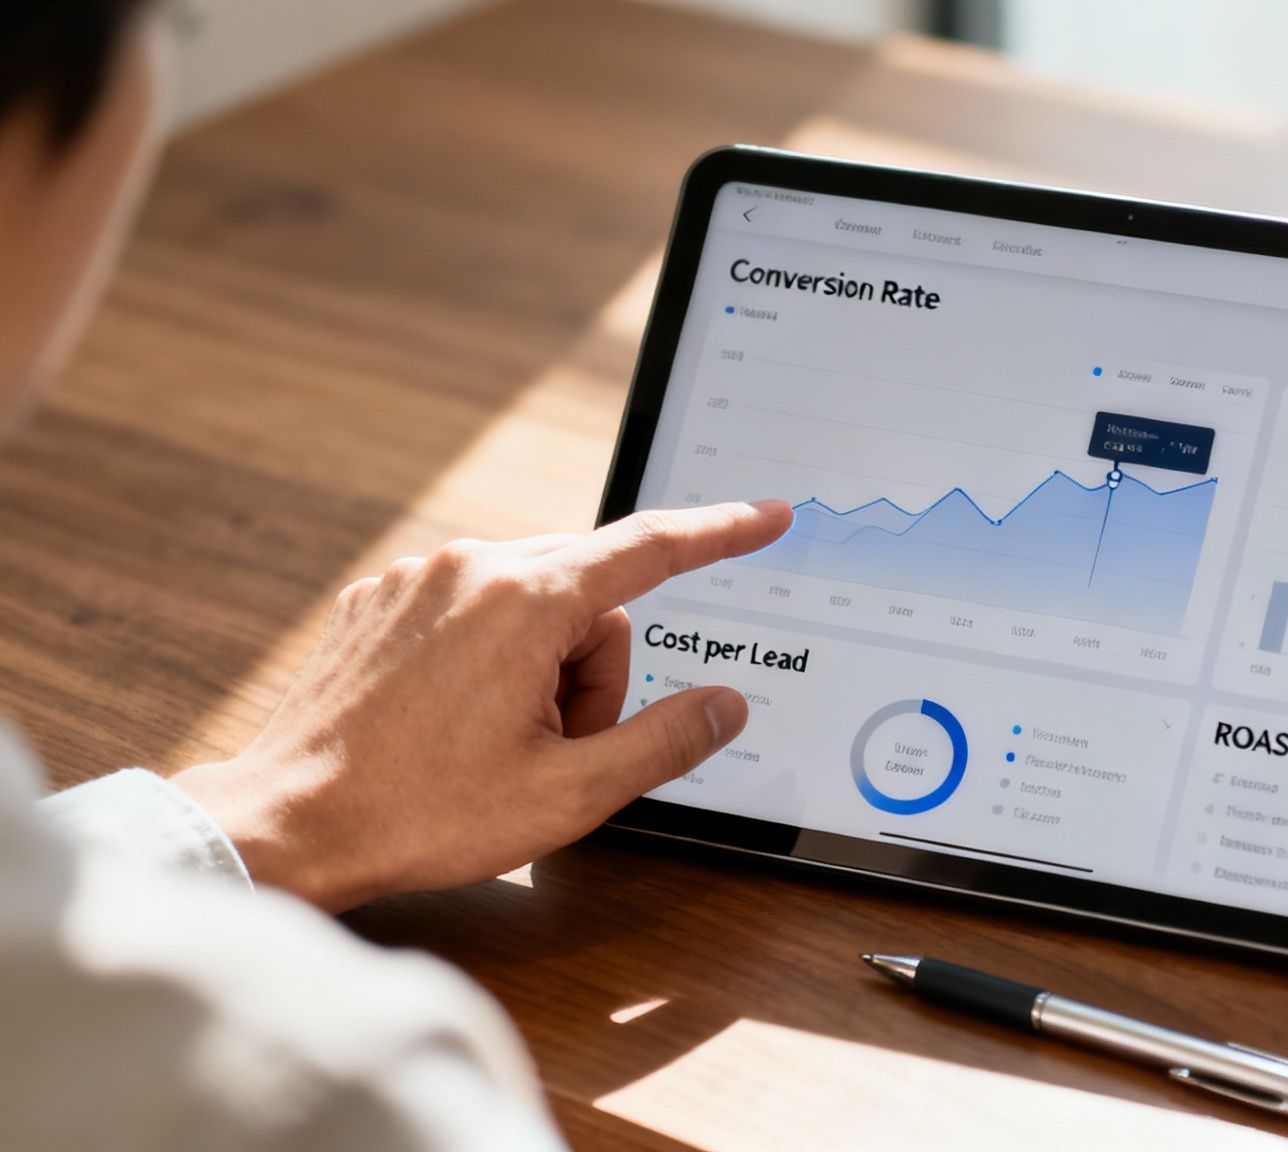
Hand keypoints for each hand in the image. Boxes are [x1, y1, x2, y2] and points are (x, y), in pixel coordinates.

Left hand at [172, 501, 791, 910]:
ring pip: (532, 604)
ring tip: (497, 745)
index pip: (652, 547)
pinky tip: (451, 724)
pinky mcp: (379, 600)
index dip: (721, 532)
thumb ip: (665, 741)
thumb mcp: (569, 794)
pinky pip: (472, 609)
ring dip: (541, 671)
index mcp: (525, 602)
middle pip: (591, 596)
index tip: (766, 517)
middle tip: (561, 749)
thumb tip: (724, 704)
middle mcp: (470, 568)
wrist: (288, 824)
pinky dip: (487, 661)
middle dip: (595, 673)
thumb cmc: (419, 813)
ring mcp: (417, 580)